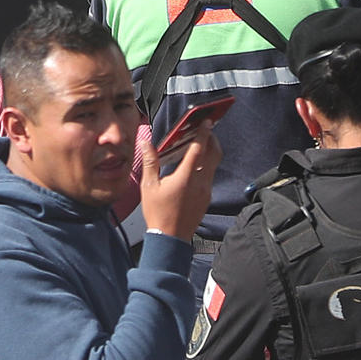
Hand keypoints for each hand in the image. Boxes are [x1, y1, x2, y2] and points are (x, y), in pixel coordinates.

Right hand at [136, 121, 220, 241]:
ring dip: (209, 152)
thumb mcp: (149, 186)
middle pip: (214, 153)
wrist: (170, 239)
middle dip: (211, 139)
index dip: (203, 133)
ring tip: (198, 145)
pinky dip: (206, 166)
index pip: (199, 148)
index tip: (206, 121)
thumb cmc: (158, 214)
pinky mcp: (207, 198)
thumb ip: (150, 162)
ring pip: (214, 164)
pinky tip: (194, 167)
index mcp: (186, 177)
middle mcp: (200, 182)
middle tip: (204, 130)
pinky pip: (210, 176)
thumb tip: (145, 143)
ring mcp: (206, 190)